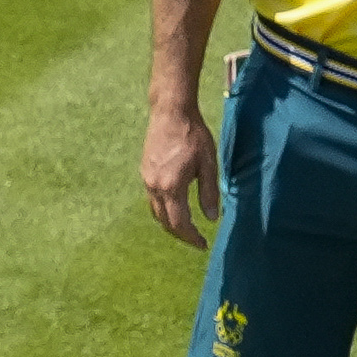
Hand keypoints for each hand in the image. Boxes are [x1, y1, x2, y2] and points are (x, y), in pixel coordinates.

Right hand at [143, 99, 219, 247]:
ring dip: (170, 223)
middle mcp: (154, 186)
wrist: (171, 112)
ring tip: (187, 227)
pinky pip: (152, 199)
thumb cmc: (193, 135)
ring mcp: (146, 179)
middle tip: (196, 240)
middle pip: (164, 221)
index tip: (203, 244)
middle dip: (180, 234)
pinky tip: (176, 206)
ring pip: (156, 211)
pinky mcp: (145, 172)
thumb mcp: (208, 164)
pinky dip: (164, 209)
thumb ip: (209, 193)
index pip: (179, 223)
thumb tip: (212, 218)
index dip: (191, 237)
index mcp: (171, 186)